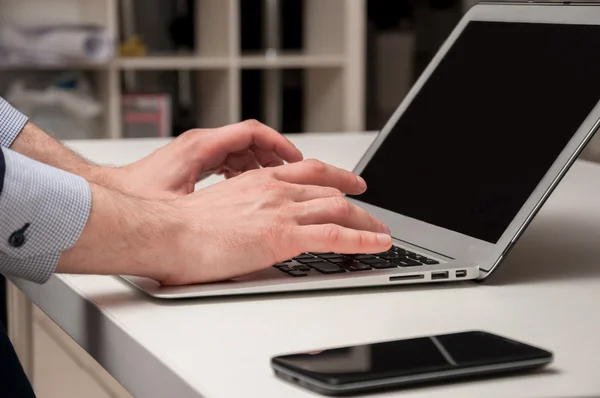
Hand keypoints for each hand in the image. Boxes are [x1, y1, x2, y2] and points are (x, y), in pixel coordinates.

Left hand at [103, 120, 302, 198]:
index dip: (278, 143)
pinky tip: (249, 188)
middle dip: (273, 155)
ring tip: (275, 183)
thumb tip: (239, 212)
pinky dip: (244, 170)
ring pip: (239, 149)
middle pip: (249, 139)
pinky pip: (228, 159)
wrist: (112, 196)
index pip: (251, 132)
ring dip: (259, 164)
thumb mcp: (180, 203)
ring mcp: (197, 151)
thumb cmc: (137, 198)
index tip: (296, 158)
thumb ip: (211, 203)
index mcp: (201, 147)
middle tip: (291, 174)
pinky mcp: (194, 162)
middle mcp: (201, 144)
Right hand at [156, 159, 391, 284]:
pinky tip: (379, 243)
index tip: (347, 184)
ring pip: (338, 210)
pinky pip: (336, 236)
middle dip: (356, 201)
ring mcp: (281, 211)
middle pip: (329, 190)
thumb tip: (251, 224)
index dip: (334, 178)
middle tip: (370, 209)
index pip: (308, 173)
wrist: (166, 233)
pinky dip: (363, 239)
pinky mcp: (284, 236)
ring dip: (366, 221)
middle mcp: (275, 189)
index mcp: (258, 181)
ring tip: (381, 231)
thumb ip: (243, 210)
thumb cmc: (182, 226)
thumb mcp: (220, 208)